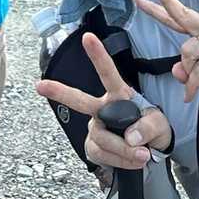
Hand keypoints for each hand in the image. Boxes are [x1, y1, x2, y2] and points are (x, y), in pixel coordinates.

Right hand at [36, 32, 172, 168]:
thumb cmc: (152, 128)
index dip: (98, 55)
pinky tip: (130, 160)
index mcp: (119, 95)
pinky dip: (120, 161)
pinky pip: (102, 155)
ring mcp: (95, 127)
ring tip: (142, 154)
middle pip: (79, 100)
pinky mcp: (92, 146)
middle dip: (59, 91)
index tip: (88, 37)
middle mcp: (101, 108)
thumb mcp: (159, 125)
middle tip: (40, 84)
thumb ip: (148, 128)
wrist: (148, 150)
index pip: (108, 73)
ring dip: (124, 151)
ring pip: (103, 140)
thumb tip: (130, 138)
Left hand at [133, 0, 198, 101]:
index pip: (178, 15)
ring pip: (187, 50)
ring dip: (189, 71)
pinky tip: (189, 95)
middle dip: (162, 2)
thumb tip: (176, 70)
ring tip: (195, 84)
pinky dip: (193, 84)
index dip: (161, 4)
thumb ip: (187, 70)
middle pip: (181, 14)